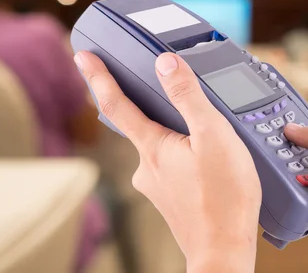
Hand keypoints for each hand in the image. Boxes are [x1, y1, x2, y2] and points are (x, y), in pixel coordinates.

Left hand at [75, 52, 261, 272]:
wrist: (224, 250)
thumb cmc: (224, 197)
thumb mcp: (213, 136)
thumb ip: (188, 97)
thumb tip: (165, 65)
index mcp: (153, 147)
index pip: (115, 104)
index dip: (98, 76)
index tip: (83, 57)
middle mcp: (148, 166)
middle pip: (137, 124)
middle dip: (144, 104)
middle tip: (156, 88)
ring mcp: (158, 185)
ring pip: (159, 146)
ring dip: (173, 133)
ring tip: (203, 130)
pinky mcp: (171, 198)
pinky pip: (172, 164)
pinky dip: (183, 154)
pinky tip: (205, 159)